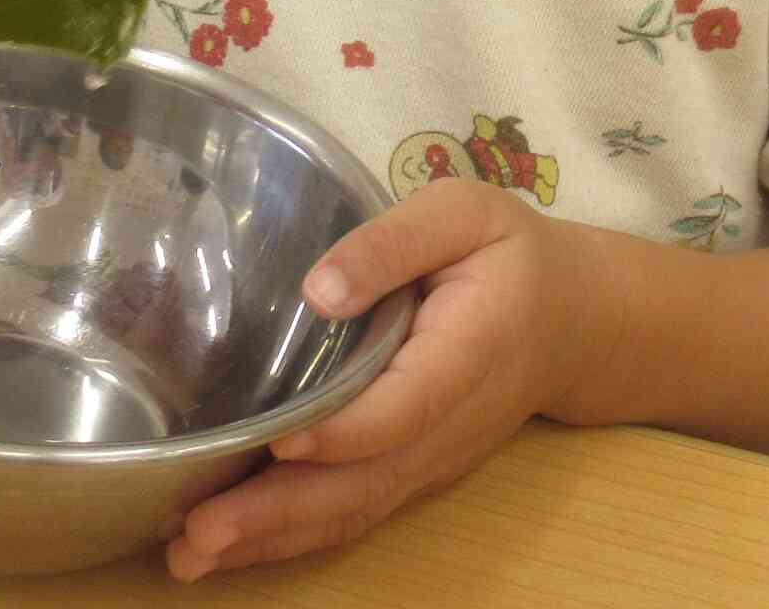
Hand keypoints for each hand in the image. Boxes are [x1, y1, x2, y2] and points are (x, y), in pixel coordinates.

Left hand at [166, 179, 625, 582]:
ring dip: (274, 540)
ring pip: (355, 511)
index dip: (344, 431)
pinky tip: (230, 548)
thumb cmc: (509, 253)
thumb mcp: (463, 213)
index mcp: (469, 351)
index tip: (279, 441)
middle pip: (367, 481)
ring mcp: (433, 459)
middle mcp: (450, 424)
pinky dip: (292, 538)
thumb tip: (319, 289)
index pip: (405, 405)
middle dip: (281, 513)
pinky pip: (354, 512)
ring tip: (191, 556)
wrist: (577, 321)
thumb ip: (394, 242)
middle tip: (198, 534)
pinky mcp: (414, 472)